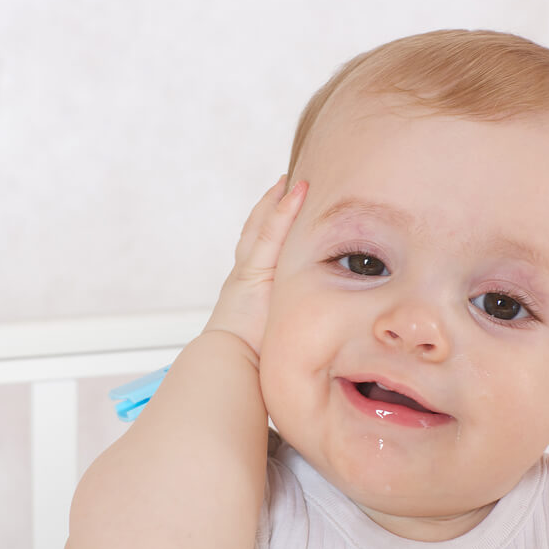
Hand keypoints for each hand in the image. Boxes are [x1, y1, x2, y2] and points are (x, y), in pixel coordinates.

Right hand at [203, 175, 306, 355]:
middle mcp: (244, 276)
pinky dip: (282, 211)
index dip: (271, 230)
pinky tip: (297, 193)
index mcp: (248, 291)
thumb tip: (318, 334)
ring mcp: (247, 271)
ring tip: (295, 183)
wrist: (230, 366)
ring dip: (278, 203)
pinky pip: (269, 233)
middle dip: (269, 209)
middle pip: (255, 233)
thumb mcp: (276, 338)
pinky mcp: (252, 270)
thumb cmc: (254, 362)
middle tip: (287, 186)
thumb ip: (291, 326)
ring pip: (262, 227)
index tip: (285, 209)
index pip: (259, 252)